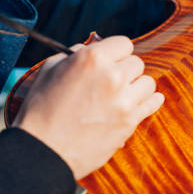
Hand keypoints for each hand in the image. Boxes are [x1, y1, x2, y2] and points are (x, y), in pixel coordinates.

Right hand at [12, 36, 163, 179]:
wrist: (42, 150)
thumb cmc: (40, 109)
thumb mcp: (50, 68)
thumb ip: (75, 53)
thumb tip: (92, 48)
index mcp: (92, 58)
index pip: (123, 43)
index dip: (115, 52)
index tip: (110, 60)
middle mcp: (112, 75)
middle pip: (136, 62)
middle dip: (124, 69)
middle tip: (110, 80)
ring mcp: (124, 100)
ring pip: (147, 82)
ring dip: (135, 86)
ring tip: (121, 94)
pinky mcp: (130, 122)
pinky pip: (153, 103)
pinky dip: (149, 101)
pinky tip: (142, 101)